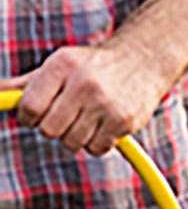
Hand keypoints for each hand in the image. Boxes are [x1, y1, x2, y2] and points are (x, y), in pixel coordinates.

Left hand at [3, 35, 173, 155]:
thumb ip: (23, 84)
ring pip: (72, 142)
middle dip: (53, 128)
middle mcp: (84, 83)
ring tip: (86, 119)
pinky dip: (96, 143)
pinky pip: (96, 148)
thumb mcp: (58, 65)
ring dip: (75, 137)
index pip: (30, 108)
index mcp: (62, 65)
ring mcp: (107, 103)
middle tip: (65, 116)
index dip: (29, 117)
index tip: (37, 114)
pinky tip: (103, 125)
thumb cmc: (92, 65)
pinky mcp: (124, 121)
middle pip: (49, 130)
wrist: (144, 59)